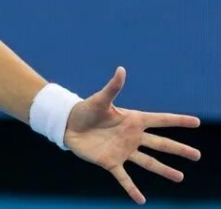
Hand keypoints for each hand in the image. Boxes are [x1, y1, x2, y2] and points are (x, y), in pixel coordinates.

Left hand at [63, 66, 201, 204]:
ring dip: (164, 170)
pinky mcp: (111, 162)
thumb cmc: (85, 110)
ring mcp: (123, 151)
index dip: (178, 121)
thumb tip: (121, 69)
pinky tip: (141, 200)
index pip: (160, 120)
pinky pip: (124, 178)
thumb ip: (113, 87)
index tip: (196, 122)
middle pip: (161, 144)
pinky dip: (132, 189)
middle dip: (179, 149)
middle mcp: (132, 137)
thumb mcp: (100, 99)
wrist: (67, 124)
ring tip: (180, 177)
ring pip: (148, 162)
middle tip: (197, 156)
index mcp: (133, 120)